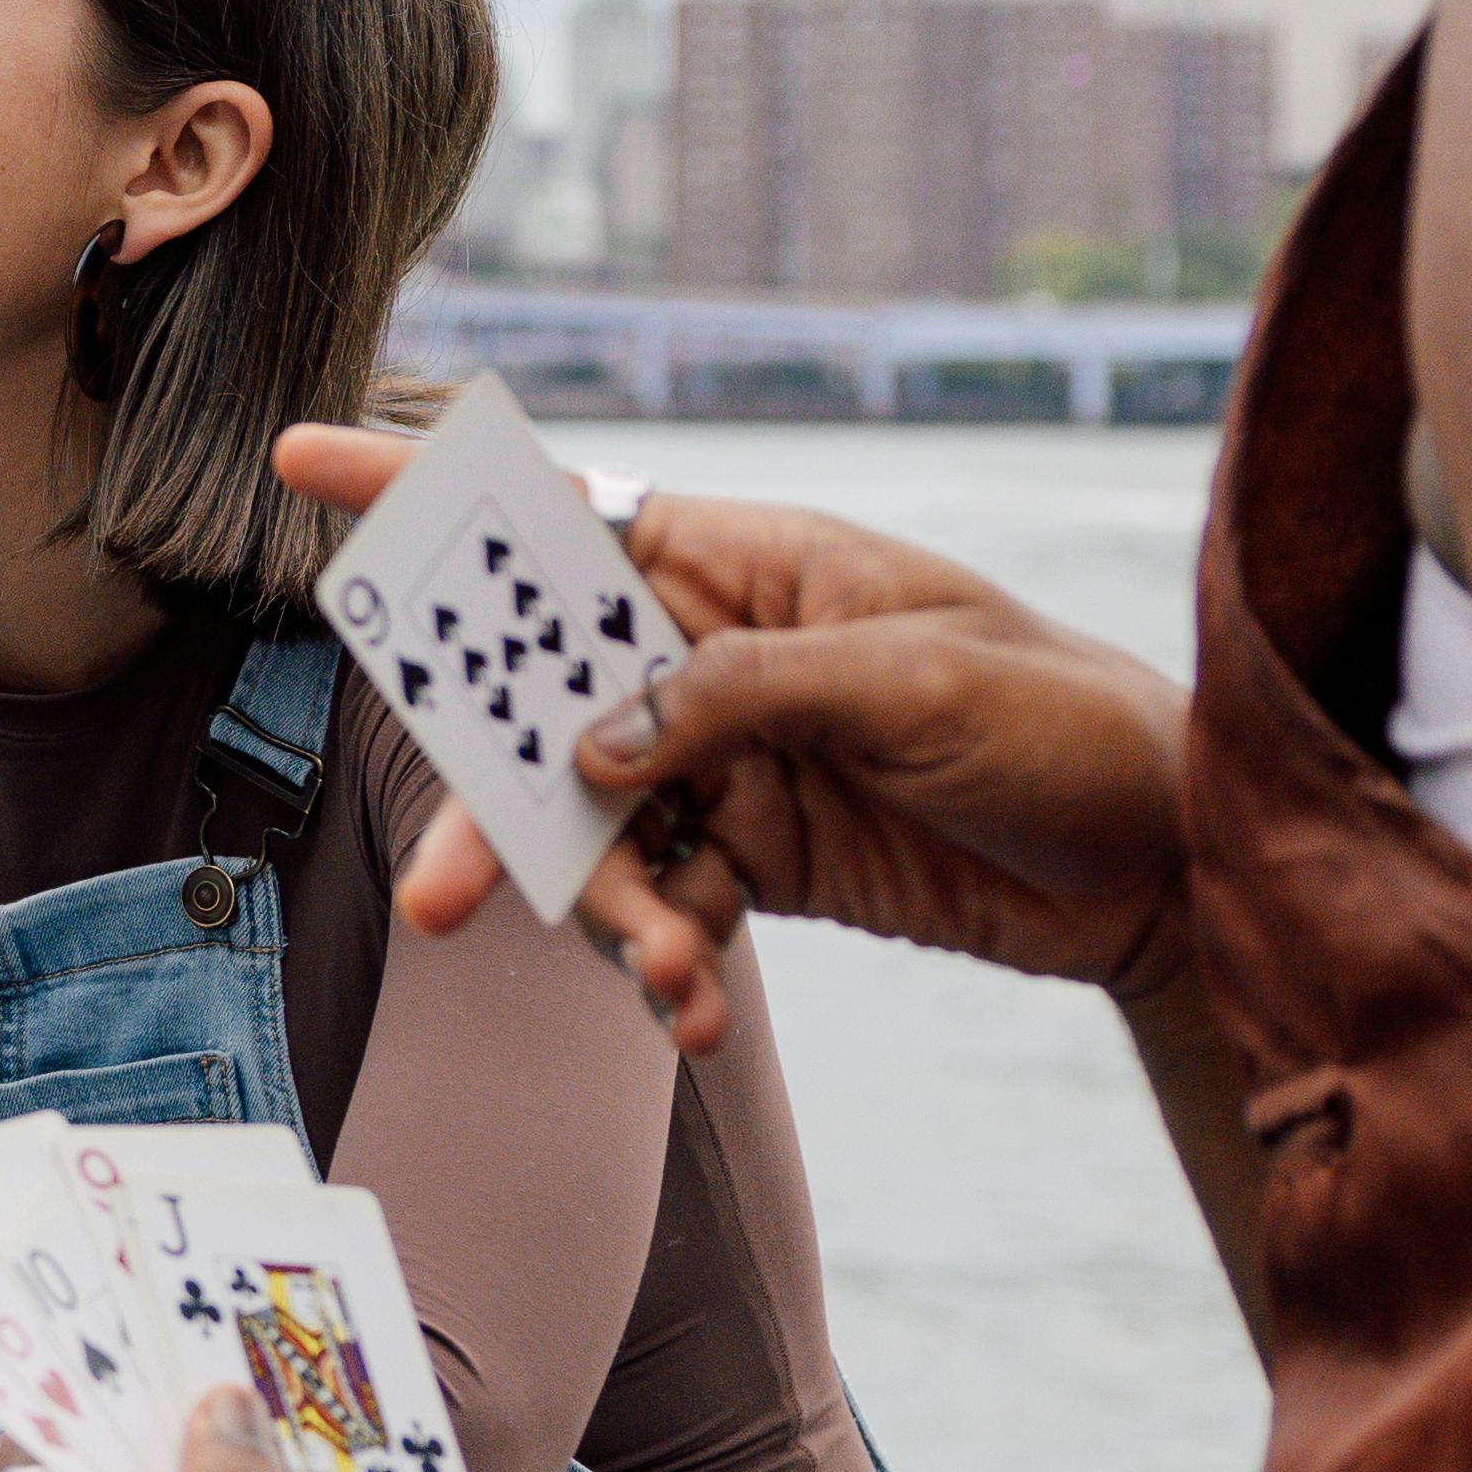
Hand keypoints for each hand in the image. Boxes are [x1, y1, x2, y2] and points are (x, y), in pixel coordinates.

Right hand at [277, 421, 1193, 1058]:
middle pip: (542, 705)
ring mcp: (730, 762)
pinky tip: (695, 1011)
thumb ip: (741, 698)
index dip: (432, 490)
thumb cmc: (1065, 721)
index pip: (564, 516)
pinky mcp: (757, 860)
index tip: (302, 460)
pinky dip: (664, 965)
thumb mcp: (915, 685)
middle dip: (491, 806)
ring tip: (661, 980)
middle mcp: (716, 656)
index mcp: (749, 565)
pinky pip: (662, 907)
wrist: (1169, 864)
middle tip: (445, 896)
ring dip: (604, 915)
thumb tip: (594, 743)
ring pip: (590, 829)